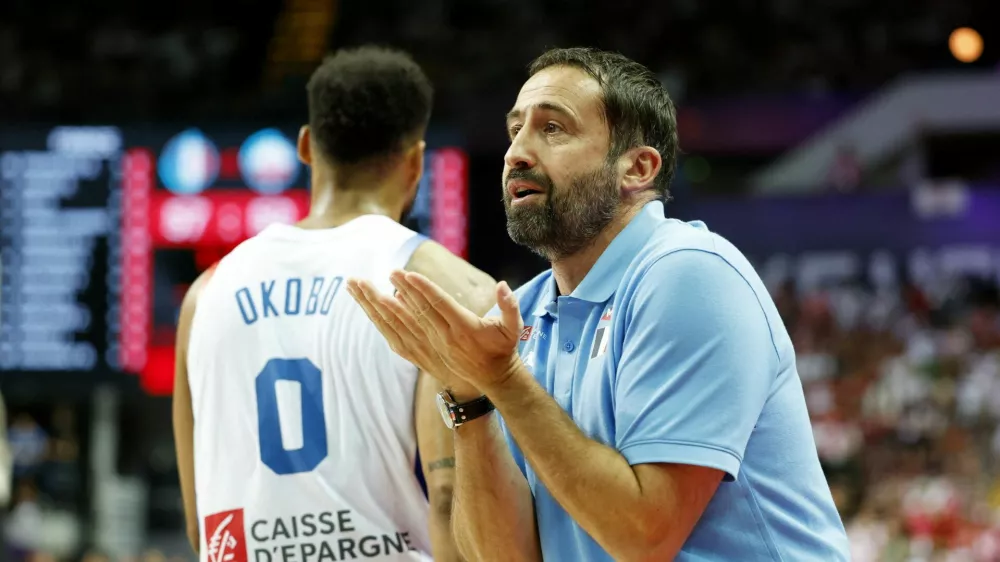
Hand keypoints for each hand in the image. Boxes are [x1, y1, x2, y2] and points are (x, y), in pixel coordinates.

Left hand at [346, 271, 523, 394]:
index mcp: (465, 327)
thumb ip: (510, 306)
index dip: (424, 289)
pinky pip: (410, 330)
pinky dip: (397, 316)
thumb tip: (503, 285)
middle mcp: (446, 336)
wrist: (493, 377)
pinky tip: (386, 303)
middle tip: (391, 271)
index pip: (440, 304)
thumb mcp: (513, 327)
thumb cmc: (503, 348)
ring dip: (394, 302)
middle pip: (421, 309)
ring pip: (412, 319)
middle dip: (405, 289)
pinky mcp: (430, 348)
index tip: (410, 275)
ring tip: (383, 284)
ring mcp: (436, 343)